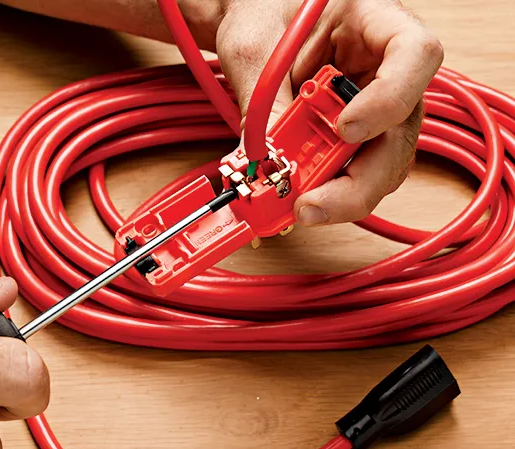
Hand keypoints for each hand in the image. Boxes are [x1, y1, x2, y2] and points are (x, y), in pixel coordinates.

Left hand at [216, 0, 442, 225]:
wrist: (255, 21)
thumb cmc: (262, 14)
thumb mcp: (255, 45)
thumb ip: (264, 99)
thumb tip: (270, 161)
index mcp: (376, 22)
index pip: (415, 56)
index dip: (389, 99)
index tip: (345, 129)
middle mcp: (385, 70)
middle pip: (402, 132)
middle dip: (360, 179)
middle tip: (313, 204)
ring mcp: (375, 107)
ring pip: (382, 163)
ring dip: (342, 193)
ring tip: (299, 207)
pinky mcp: (356, 135)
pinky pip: (354, 170)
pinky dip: (329, 190)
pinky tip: (301, 198)